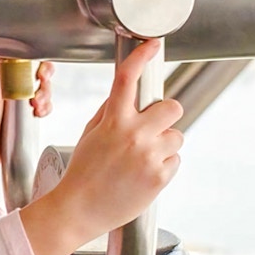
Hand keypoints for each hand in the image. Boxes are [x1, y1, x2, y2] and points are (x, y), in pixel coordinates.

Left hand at [0, 58, 54, 190]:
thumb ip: (3, 75)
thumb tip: (18, 55)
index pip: (14, 51)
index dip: (29, 52)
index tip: (36, 61)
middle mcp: (7, 83)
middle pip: (33, 67)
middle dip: (44, 73)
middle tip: (42, 81)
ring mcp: (17, 98)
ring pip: (40, 85)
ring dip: (46, 93)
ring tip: (37, 105)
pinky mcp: (24, 113)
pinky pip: (43, 104)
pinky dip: (46, 107)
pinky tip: (39, 114)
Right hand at [50, 39, 183, 240]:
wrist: (78, 210)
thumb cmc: (81, 173)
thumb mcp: (89, 135)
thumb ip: (108, 113)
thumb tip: (127, 95)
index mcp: (112, 120)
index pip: (128, 79)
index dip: (141, 57)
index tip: (152, 45)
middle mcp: (133, 134)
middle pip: (172, 106)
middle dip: (165, 116)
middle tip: (151, 129)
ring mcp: (149, 155)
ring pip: (176, 136)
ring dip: (164, 145)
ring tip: (141, 160)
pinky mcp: (160, 176)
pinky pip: (175, 160)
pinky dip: (163, 166)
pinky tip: (142, 175)